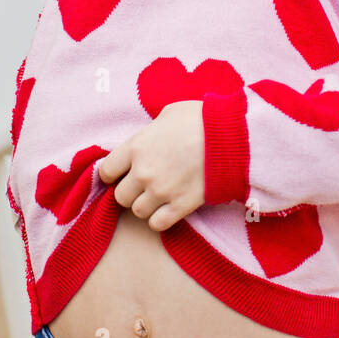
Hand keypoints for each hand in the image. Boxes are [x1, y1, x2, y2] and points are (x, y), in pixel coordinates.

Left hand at [98, 101, 205, 231]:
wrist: (232, 137)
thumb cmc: (201, 119)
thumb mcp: (169, 113)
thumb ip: (151, 128)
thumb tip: (150, 134)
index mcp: (136, 147)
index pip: (106, 171)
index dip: (114, 174)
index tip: (124, 173)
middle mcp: (143, 172)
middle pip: (120, 196)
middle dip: (131, 191)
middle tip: (145, 185)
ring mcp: (161, 191)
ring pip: (137, 212)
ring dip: (146, 206)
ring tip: (159, 196)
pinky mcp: (181, 205)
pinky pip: (157, 224)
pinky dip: (160, 219)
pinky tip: (169, 208)